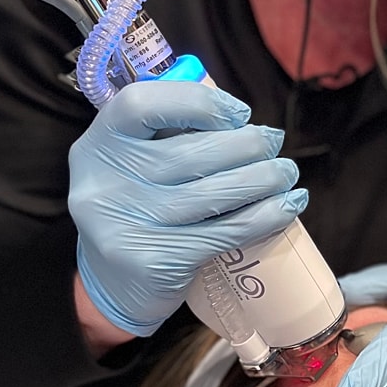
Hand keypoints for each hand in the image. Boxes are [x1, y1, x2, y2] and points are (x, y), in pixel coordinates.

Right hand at [68, 81, 306, 335]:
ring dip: (264, 178)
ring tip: (286, 172)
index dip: (198, 102)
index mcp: (99, 142)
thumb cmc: (135, 207)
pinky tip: (288, 206)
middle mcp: (105, 182)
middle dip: (246, 144)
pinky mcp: (155, 261)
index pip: (142, 103)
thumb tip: (240, 120)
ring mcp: (128, 225)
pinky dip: (266, 216)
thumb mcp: (133, 163)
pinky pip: (225, 232)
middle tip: (273, 142)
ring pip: (213, 193)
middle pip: (190, 152)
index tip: (238, 113)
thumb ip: (169, 133)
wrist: (112, 285)